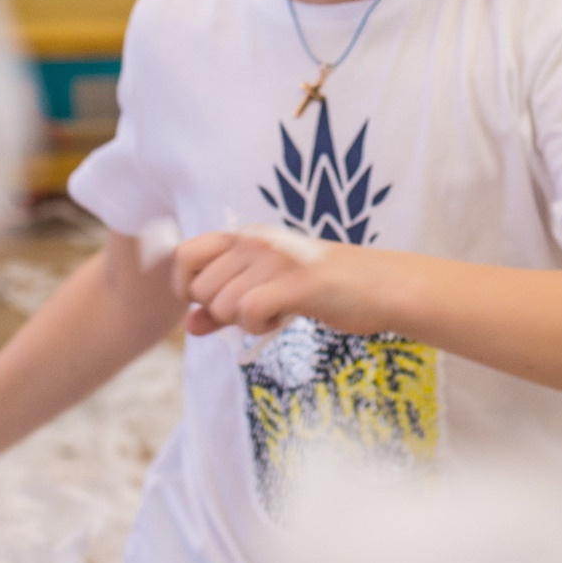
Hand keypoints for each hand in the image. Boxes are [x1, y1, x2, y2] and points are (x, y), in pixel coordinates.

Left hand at [174, 230, 390, 337]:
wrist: (376, 284)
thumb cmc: (321, 287)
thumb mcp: (267, 288)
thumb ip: (224, 307)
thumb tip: (189, 327)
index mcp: (246, 236)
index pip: (185, 255)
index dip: (186, 286)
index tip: (210, 304)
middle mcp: (256, 241)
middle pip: (201, 290)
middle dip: (221, 312)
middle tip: (256, 309)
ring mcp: (275, 259)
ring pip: (222, 305)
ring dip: (244, 321)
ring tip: (275, 311)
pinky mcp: (295, 282)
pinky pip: (249, 313)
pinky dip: (260, 326)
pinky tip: (281, 318)